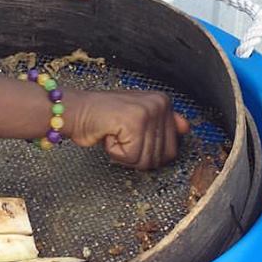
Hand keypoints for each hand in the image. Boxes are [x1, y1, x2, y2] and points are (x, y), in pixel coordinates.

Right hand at [67, 89, 189, 169]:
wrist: (76, 111)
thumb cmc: (103, 117)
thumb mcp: (137, 117)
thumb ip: (162, 124)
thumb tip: (186, 128)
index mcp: (164, 102)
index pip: (171, 148)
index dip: (148, 151)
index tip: (131, 136)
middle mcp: (160, 104)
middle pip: (160, 157)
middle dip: (137, 155)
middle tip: (121, 136)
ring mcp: (149, 112)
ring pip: (146, 159)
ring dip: (125, 155)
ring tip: (114, 134)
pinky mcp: (135, 122)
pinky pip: (131, 157)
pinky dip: (116, 153)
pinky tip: (108, 134)